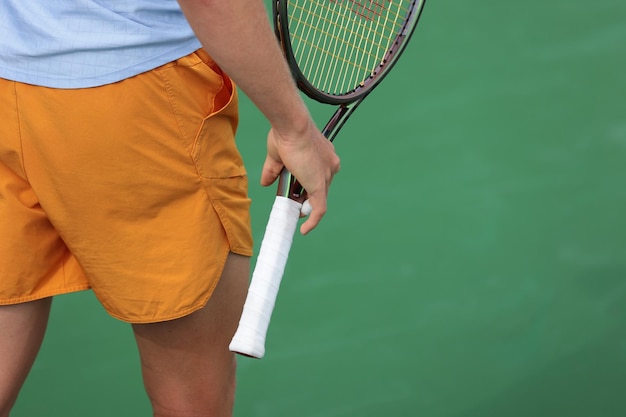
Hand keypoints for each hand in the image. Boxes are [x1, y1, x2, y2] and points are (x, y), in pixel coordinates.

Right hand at [261, 119, 339, 234]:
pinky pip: (319, 210)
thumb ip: (273, 171)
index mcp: (324, 156)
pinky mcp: (320, 186)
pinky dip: (312, 221)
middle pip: (319, 189)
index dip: (306, 187)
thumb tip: (265, 184)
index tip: (295, 193)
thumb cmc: (285, 133)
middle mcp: (330, 166)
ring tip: (290, 213)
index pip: (318, 177)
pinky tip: (304, 230)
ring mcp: (326, 176)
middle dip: (304, 199)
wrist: (291, 126)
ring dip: (304, 209)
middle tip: (289, 204)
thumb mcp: (277, 155)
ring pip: (317, 200)